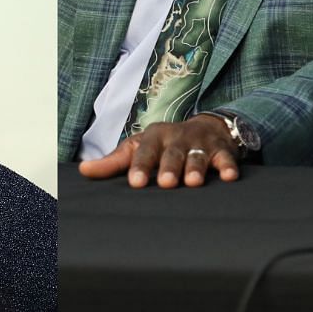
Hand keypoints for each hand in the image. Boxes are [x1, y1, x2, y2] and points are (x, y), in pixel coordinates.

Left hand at [78, 115, 239, 188]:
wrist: (204, 128)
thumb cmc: (163, 144)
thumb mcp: (138, 148)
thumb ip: (113, 162)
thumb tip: (83, 170)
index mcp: (154, 137)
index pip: (144, 151)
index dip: (140, 166)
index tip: (135, 183)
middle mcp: (177, 138)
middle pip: (172, 153)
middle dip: (170, 167)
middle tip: (166, 183)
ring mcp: (200, 143)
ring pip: (198, 156)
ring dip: (196, 167)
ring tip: (194, 182)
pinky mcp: (222, 150)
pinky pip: (226, 158)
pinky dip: (228, 166)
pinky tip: (229, 177)